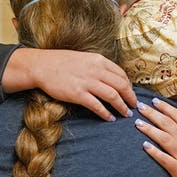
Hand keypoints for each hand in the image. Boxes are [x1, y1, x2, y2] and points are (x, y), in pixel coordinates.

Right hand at [4, 49, 137, 120]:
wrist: (41, 66)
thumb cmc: (62, 62)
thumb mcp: (84, 58)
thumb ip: (99, 67)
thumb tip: (113, 79)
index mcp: (99, 60)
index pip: (121, 74)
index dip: (129, 86)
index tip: (132, 94)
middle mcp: (96, 70)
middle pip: (121, 85)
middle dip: (130, 97)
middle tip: (134, 106)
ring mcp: (87, 82)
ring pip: (113, 96)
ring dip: (122, 107)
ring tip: (125, 114)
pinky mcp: (77, 94)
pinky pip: (97, 105)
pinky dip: (106, 113)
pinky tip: (109, 118)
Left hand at [135, 98, 176, 176]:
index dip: (165, 107)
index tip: (154, 101)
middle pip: (167, 124)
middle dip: (152, 114)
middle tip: (140, 107)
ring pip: (163, 138)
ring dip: (149, 129)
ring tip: (137, 122)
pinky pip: (163, 159)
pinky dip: (154, 152)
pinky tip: (144, 145)